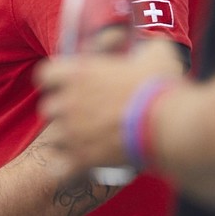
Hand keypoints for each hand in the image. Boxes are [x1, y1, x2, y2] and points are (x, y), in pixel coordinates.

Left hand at [34, 41, 182, 172]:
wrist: (169, 125)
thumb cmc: (160, 86)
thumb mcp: (156, 53)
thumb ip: (146, 48)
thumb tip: (151, 46)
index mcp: (78, 74)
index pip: (45, 74)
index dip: (54, 79)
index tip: (66, 83)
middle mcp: (68, 102)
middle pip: (48, 107)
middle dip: (61, 111)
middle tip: (82, 114)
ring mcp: (73, 133)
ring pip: (54, 138)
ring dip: (66, 140)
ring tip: (85, 142)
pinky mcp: (83, 160)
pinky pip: (61, 168)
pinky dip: (68, 169)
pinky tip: (80, 166)